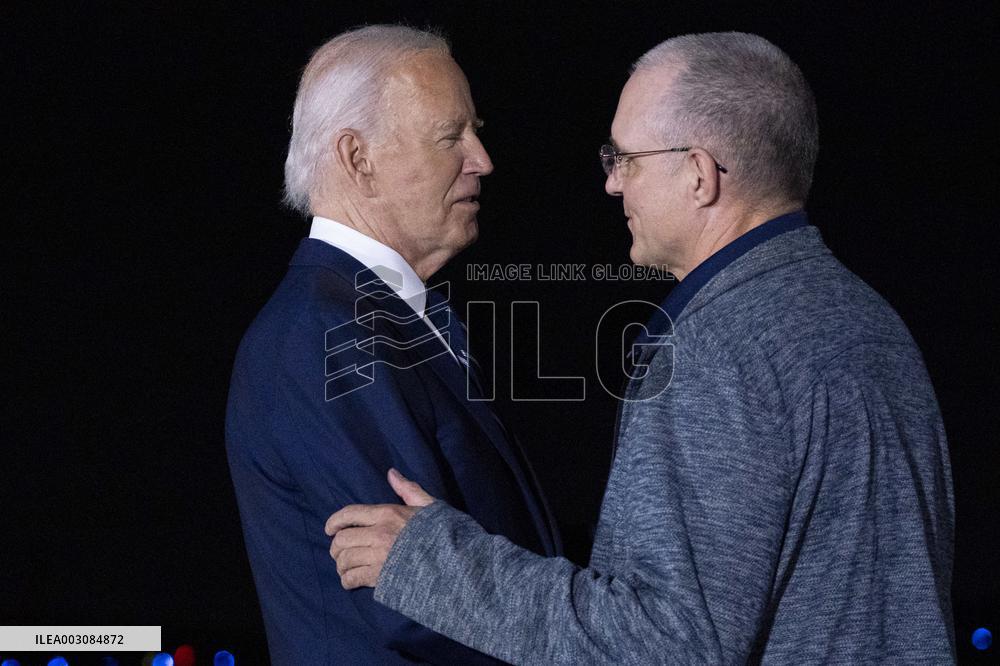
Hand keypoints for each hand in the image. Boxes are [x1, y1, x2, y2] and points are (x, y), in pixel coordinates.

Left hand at [325, 468, 434, 588]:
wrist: (455, 563)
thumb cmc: (443, 533)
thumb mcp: (428, 506)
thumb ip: (408, 489)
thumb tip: (392, 473)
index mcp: (387, 514)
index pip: (349, 514)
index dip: (333, 521)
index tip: (328, 529)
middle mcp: (378, 534)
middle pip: (341, 539)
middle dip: (336, 546)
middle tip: (339, 551)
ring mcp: (378, 558)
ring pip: (344, 560)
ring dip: (341, 565)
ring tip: (345, 567)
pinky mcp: (380, 579)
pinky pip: (352, 579)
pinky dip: (347, 581)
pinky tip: (351, 581)